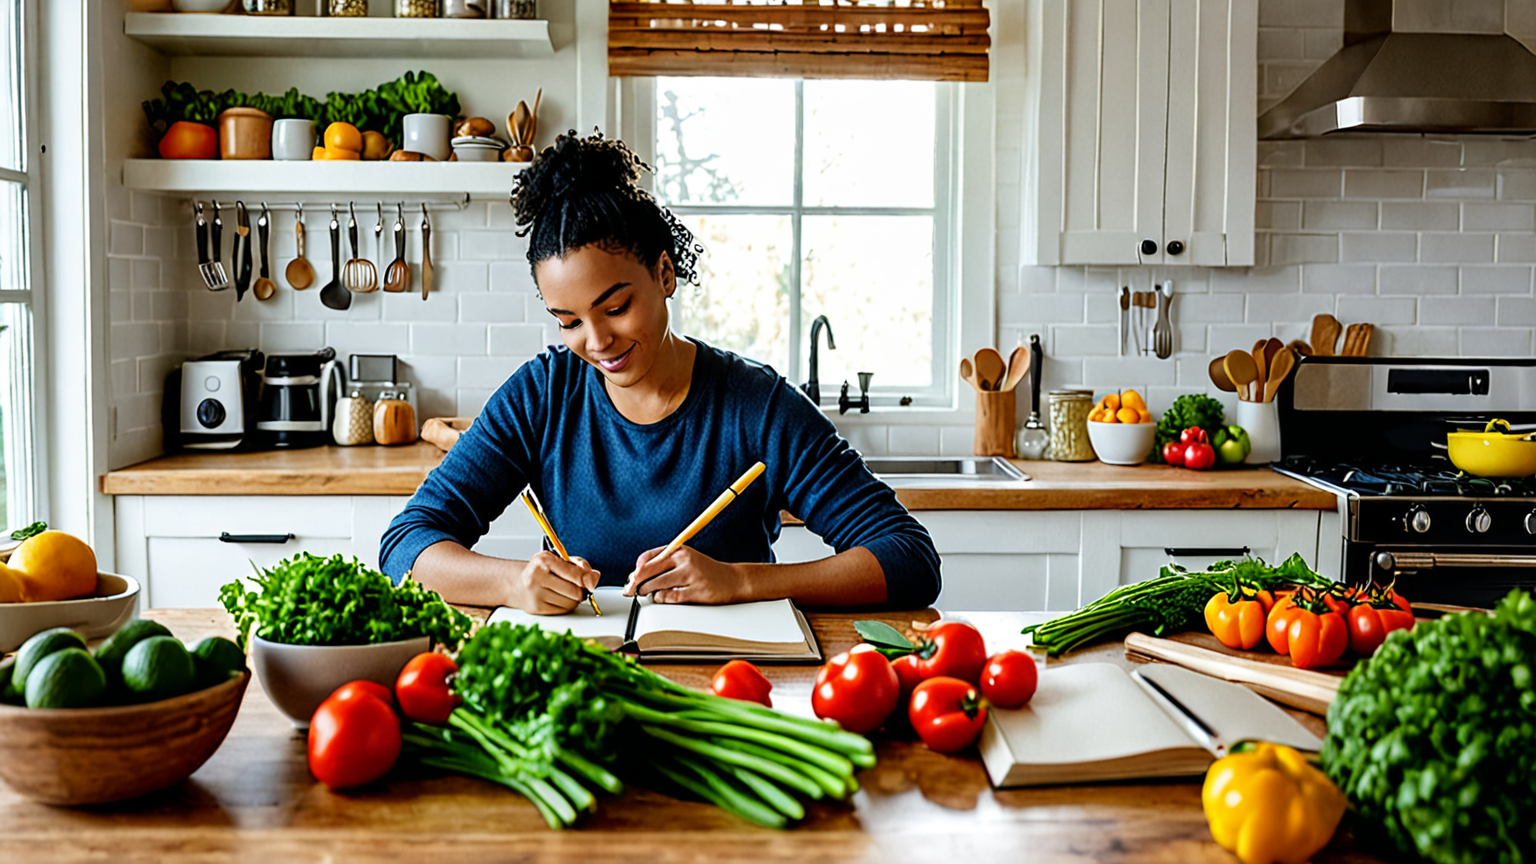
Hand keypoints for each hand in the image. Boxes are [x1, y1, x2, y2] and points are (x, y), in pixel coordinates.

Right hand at [508, 551, 598, 614]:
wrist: (514, 583)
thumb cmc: (539, 571)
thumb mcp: (557, 560)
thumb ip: (578, 566)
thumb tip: (594, 577)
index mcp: (544, 560)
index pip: (574, 574)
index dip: (587, 580)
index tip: (590, 582)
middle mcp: (537, 576)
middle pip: (574, 591)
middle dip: (581, 591)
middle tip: (579, 588)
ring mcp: (535, 593)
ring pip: (570, 603)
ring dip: (574, 600)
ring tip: (567, 593)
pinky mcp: (536, 608)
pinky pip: (562, 611)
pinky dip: (566, 606)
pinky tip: (559, 599)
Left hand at [623, 546, 746, 604]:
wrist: (732, 580)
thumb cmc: (705, 571)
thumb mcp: (685, 559)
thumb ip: (663, 563)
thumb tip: (636, 575)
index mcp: (679, 549)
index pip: (649, 557)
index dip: (636, 569)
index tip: (631, 578)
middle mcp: (685, 560)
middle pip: (648, 571)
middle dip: (635, 583)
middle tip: (629, 591)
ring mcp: (691, 575)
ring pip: (656, 585)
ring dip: (647, 592)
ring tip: (647, 594)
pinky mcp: (696, 591)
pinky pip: (669, 597)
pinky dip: (661, 599)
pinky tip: (661, 597)